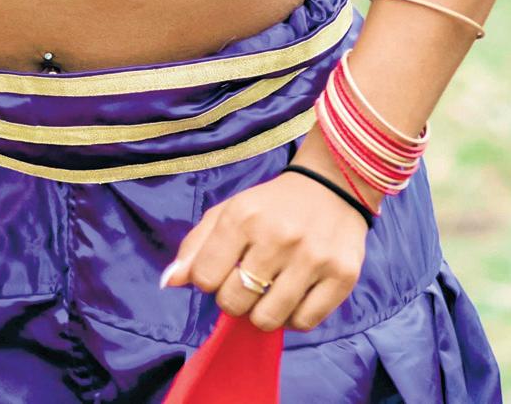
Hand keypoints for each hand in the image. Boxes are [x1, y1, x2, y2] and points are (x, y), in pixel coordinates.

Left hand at [163, 160, 369, 332]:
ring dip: (262, 313)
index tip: (222, 271)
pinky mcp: (342, 276)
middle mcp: (278, 237)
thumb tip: (168, 283)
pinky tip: (293, 297)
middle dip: (235, 299)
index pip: (205, 278)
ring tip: (269, 292)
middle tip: (248, 283)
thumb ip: (194, 247)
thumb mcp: (227, 213)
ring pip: (268, 319)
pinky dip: (293, 318)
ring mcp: (312, 258)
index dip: (209, 281)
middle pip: (235, 302)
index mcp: (242, 217)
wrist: (332, 188)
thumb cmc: (270, 206)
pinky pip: (304, 323)